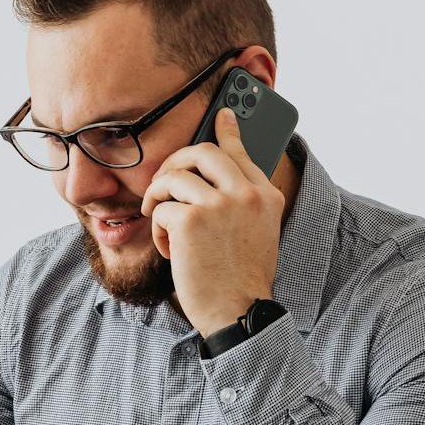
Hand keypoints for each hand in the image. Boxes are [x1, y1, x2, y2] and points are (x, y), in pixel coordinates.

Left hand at [139, 107, 283, 338]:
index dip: (227, 131)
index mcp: (265, 195)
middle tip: (163, 182)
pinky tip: (171, 252)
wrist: (237, 311)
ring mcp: (218, 204)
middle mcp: (245, 193)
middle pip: (201, 152)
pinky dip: (159, 231)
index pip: (241, 151)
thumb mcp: (257, 232)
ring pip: (173, 178)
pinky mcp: (190, 220)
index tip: (222, 114)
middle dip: (174, 163)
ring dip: (159, 199)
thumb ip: (243, 201)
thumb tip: (214, 177)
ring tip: (162, 223)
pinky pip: (161, 209)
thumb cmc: (240, 278)